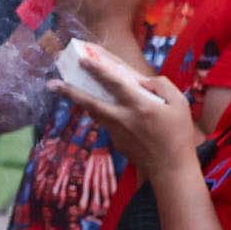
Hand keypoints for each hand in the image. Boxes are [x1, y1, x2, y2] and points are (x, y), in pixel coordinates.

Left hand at [67, 53, 200, 175]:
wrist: (171, 169)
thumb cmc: (178, 134)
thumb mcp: (179, 103)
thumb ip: (161, 86)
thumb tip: (142, 80)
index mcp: (140, 106)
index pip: (115, 83)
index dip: (98, 70)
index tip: (83, 60)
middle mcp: (123, 119)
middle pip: (91, 103)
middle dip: (70, 92)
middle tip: (51, 84)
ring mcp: (117, 133)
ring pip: (95, 113)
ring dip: (81, 101)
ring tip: (66, 89)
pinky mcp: (116, 143)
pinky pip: (108, 123)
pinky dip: (106, 114)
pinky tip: (109, 111)